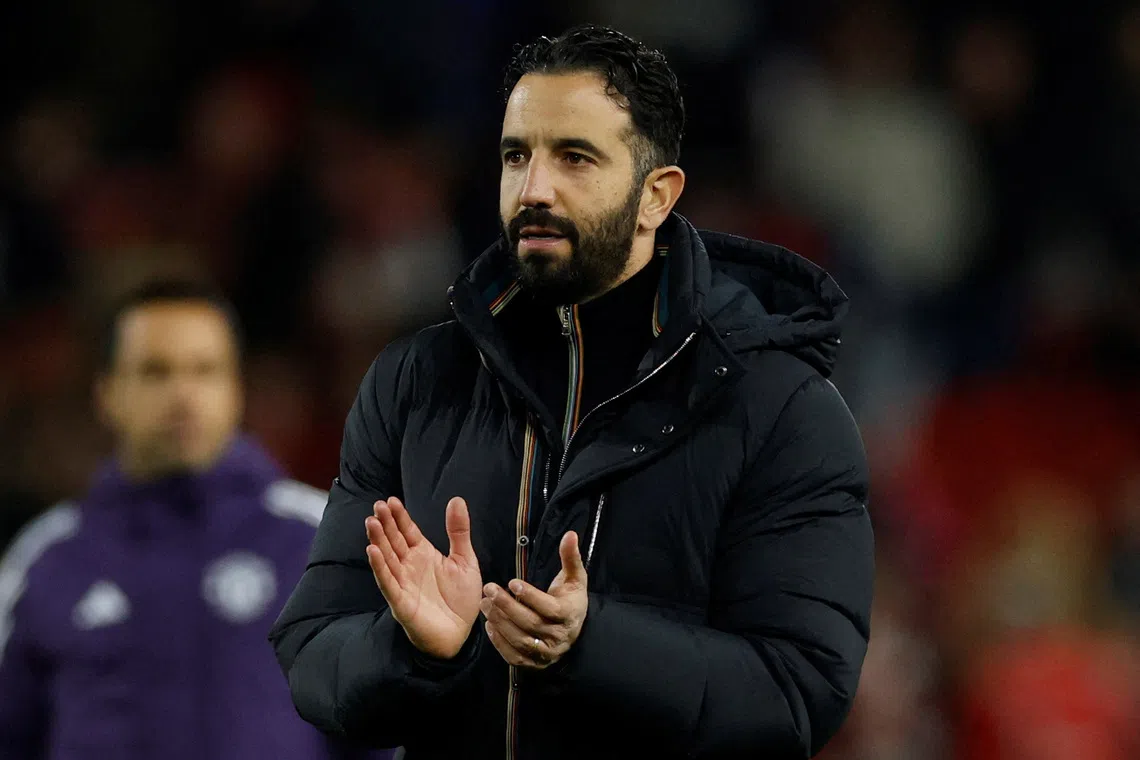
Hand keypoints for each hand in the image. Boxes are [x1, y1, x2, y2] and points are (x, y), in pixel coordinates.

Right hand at [365, 496, 481, 659]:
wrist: (461, 634)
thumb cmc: (461, 599)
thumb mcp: (465, 561)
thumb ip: (459, 532)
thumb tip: (457, 500)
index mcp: (424, 554)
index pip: (408, 531)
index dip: (399, 516)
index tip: (391, 500)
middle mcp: (410, 566)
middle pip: (394, 541)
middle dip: (385, 524)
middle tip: (378, 506)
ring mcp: (403, 583)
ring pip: (387, 558)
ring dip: (378, 540)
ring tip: (371, 522)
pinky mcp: (401, 601)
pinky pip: (387, 582)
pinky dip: (380, 567)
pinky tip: (372, 551)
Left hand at [482, 530, 587, 669]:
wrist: (573, 629)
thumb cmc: (570, 599)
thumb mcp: (575, 577)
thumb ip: (571, 557)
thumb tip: (570, 534)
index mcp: (569, 614)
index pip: (549, 608)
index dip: (530, 596)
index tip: (512, 582)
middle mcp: (559, 637)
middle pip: (530, 623)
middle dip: (507, 606)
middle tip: (489, 589)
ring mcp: (546, 653)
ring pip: (520, 640)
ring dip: (500, 622)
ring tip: (485, 604)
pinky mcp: (534, 664)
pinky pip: (514, 656)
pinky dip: (500, 642)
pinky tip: (489, 625)